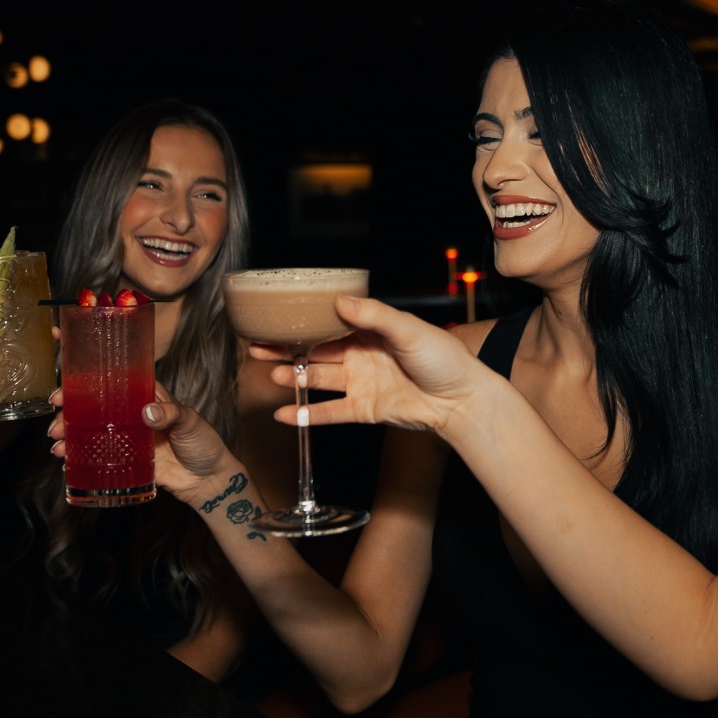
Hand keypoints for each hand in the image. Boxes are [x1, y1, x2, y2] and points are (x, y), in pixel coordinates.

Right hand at [49, 385, 232, 501]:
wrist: (209, 480)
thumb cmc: (205, 444)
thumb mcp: (191, 422)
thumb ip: (172, 414)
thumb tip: (148, 412)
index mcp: (147, 397)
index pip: (115, 380)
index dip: (88, 378)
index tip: (65, 379)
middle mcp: (132, 415)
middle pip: (94, 406)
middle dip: (70, 410)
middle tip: (55, 417)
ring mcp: (127, 438)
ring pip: (91, 431)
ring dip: (69, 435)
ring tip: (57, 443)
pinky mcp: (126, 460)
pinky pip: (98, 456)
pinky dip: (79, 457)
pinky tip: (66, 460)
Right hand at [254, 296, 499, 435]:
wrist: (462, 399)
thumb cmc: (444, 358)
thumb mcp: (409, 329)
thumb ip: (374, 316)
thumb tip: (340, 302)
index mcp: (371, 331)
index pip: (329, 322)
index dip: (302, 321)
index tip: (274, 317)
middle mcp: (361, 355)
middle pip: (315, 351)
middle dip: (286, 349)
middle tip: (255, 345)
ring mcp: (361, 383)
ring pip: (318, 379)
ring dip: (292, 378)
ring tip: (269, 374)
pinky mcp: (364, 410)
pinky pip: (330, 412)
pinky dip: (307, 414)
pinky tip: (284, 413)